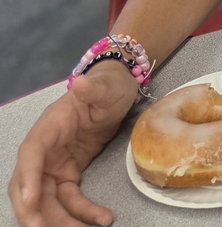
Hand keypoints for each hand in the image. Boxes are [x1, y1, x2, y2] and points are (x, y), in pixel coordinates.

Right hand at [8, 63, 136, 225]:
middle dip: (33, 212)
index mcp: (49, 127)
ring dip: (59, 220)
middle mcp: (45, 150)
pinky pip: (69, 200)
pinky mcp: (67, 175)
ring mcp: (54, 165)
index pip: (31, 153)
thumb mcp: (105, 87)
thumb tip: (83, 83)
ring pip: (46, 200)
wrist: (117, 93)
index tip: (31, 199)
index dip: (29, 177)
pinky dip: (80, 213)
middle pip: (29, 186)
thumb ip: (94, 89)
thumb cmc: (108, 87)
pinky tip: (101, 219)